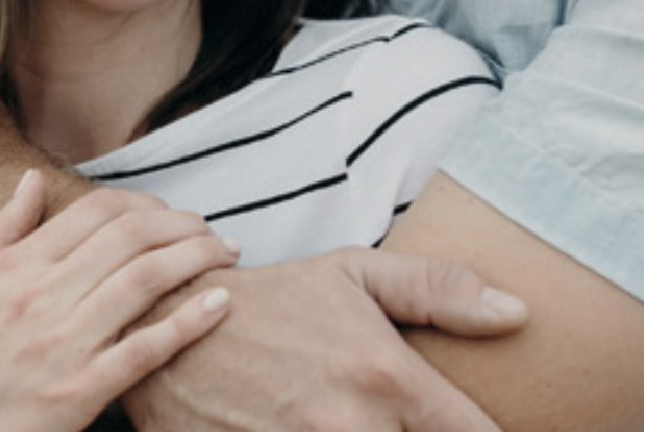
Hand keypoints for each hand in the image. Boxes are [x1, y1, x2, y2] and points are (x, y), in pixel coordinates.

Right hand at [0, 171, 238, 431]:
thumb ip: (3, 229)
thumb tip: (33, 179)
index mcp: (18, 265)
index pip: (97, 211)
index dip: (144, 203)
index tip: (169, 212)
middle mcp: (43, 295)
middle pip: (131, 238)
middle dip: (182, 225)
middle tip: (211, 229)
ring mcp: (63, 344)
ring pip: (145, 281)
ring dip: (195, 259)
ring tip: (226, 253)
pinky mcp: (78, 394)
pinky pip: (144, 350)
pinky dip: (188, 322)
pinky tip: (219, 304)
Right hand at [124, 246, 527, 431]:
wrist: (172, 326)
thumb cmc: (274, 302)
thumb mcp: (352, 273)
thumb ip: (437, 289)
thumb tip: (516, 314)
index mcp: (385, 375)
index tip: (469, 427)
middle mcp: (353, 427)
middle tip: (395, 416)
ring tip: (359, 419)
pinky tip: (313, 429)